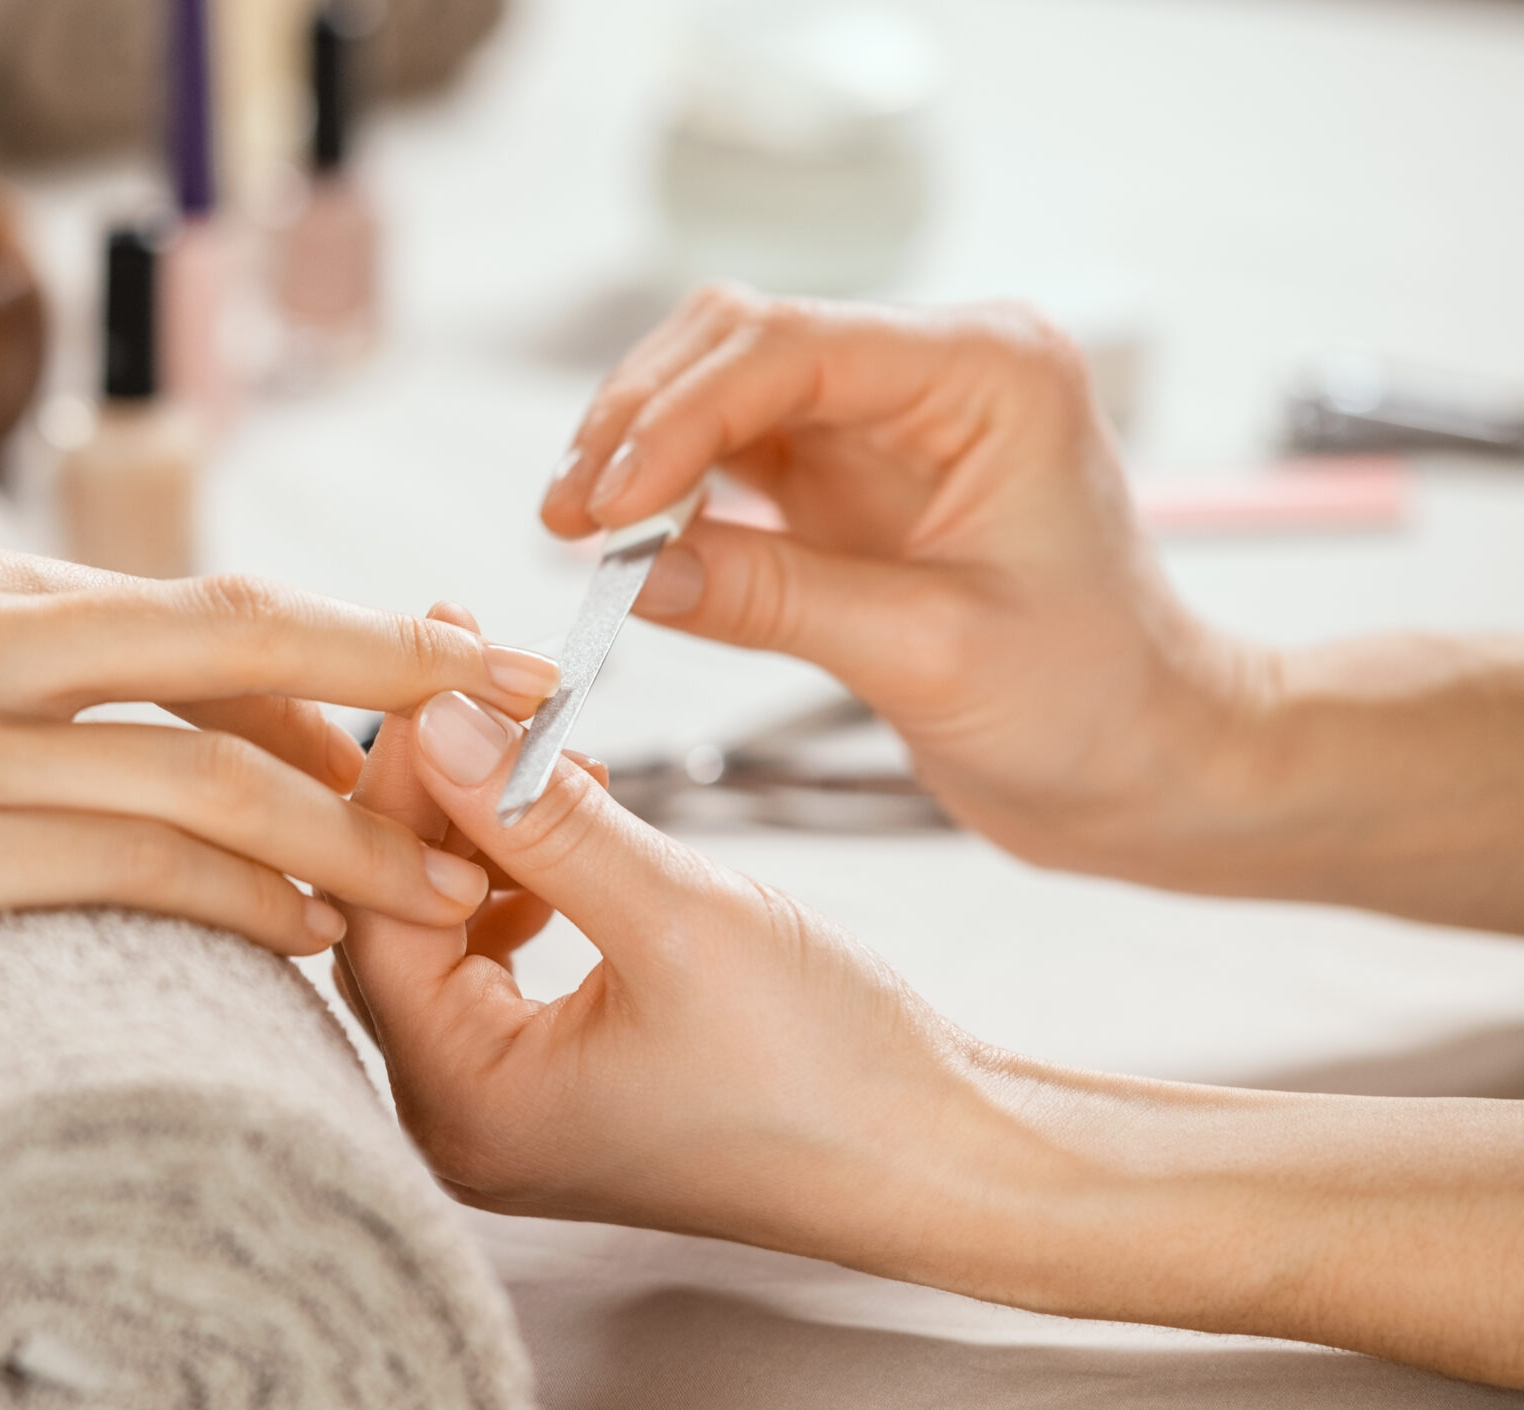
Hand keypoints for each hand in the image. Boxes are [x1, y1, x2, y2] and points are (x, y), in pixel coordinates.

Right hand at [0, 528, 561, 1038]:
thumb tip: (28, 726)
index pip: (168, 602)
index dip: (314, 650)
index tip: (410, 687)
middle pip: (237, 637)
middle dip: (403, 678)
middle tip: (533, 720)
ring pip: (207, 764)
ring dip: (354, 825)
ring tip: (461, 885)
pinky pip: (123, 860)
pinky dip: (241, 893)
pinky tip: (317, 934)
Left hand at [333, 612, 1057, 1282]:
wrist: (941, 1161)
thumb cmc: (828, 1070)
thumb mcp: (677, 916)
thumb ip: (544, 818)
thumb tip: (440, 719)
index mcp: (468, 1106)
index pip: (376, 917)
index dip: (401, 788)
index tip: (441, 678)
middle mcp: (463, 1121)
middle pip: (394, 925)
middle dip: (436, 802)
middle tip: (477, 687)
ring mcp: (507, 1109)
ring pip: (443, 935)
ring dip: (483, 835)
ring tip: (545, 748)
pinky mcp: (558, 1085)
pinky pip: (493, 963)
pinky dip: (520, 882)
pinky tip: (570, 823)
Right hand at [538, 285, 1262, 884]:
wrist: (1149, 763)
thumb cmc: (1090, 704)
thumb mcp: (928, 654)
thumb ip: (774, 598)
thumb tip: (627, 571)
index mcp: (989, 373)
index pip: (792, 349)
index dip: (676, 420)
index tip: (600, 509)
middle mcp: (935, 372)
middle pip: (739, 340)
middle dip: (638, 421)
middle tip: (566, 523)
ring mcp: (885, 421)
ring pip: (718, 387)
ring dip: (637, 450)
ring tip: (574, 536)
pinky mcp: (848, 479)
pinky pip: (728, 457)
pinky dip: (665, 494)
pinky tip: (619, 547)